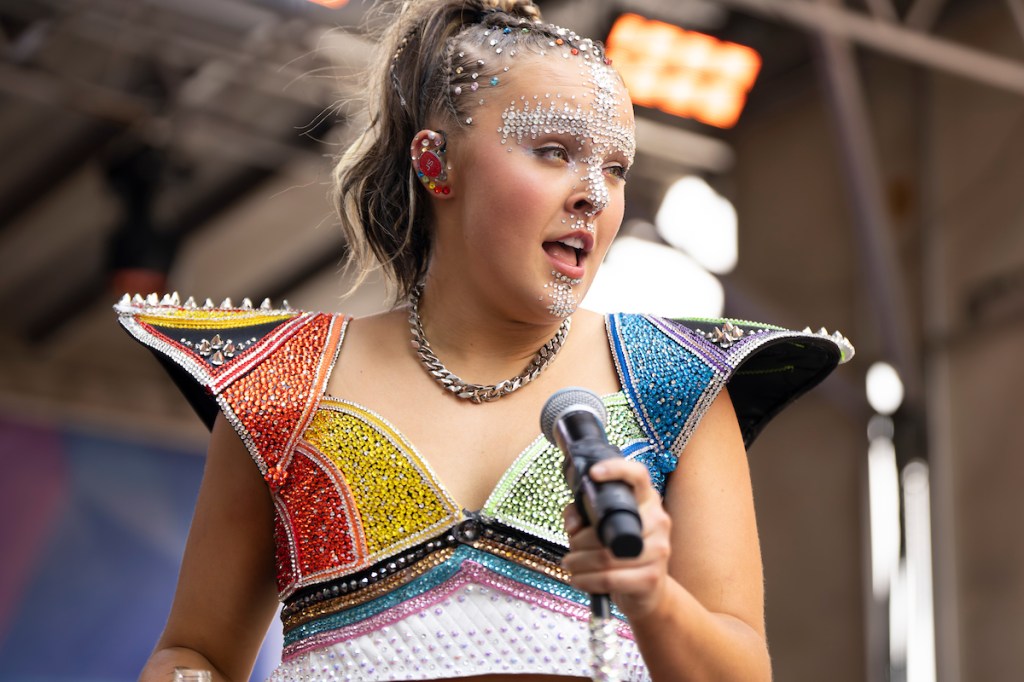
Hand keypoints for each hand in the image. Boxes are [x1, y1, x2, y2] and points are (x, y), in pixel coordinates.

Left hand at [561, 457, 672, 620]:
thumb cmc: (621, 552)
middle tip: (570, 547)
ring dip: (579, 562)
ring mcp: (659, 550)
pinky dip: (587, 580)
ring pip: (606, 556)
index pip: (638, 475)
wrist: (648, 591)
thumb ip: (582, 515)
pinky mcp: (652, 577)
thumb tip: (573, 525)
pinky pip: (610, 579)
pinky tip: (578, 579)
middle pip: (608, 527)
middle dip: (579, 540)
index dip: (616, 470)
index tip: (593, 474)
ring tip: (570, 564)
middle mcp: (658, 520)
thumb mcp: (602, 527)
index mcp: (647, 501)